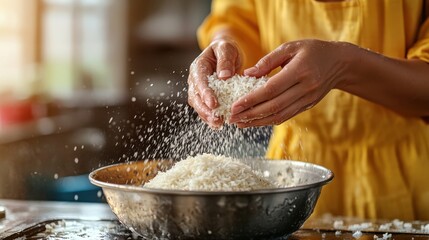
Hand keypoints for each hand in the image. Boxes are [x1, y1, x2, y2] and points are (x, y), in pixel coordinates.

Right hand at [187, 37, 241, 127]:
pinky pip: (204, 109)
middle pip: (195, 97)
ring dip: (206, 116)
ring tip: (218, 124)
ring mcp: (198, 89)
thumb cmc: (225, 49)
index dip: (205, 93)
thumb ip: (225, 60)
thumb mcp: (227, 48)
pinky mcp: (204, 97)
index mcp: (198, 66)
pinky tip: (218, 125)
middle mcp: (195, 79)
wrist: (224, 53)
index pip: (199, 81)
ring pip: (198, 105)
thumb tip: (224, 76)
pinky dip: (209, 117)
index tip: (213, 104)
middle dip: (205, 109)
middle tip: (216, 119)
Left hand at [229, 39, 351, 127]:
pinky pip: (286, 116)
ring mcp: (307, 99)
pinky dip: (269, 120)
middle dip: (250, 114)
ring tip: (239, 123)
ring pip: (280, 115)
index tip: (235, 105)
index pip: (271, 89)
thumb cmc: (312, 50)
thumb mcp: (290, 47)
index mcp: (300, 71)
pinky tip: (255, 121)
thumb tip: (247, 74)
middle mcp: (305, 88)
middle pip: (274, 106)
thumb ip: (267, 61)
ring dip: (257, 122)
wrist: (340, 62)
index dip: (251, 99)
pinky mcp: (307, 106)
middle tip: (232, 118)